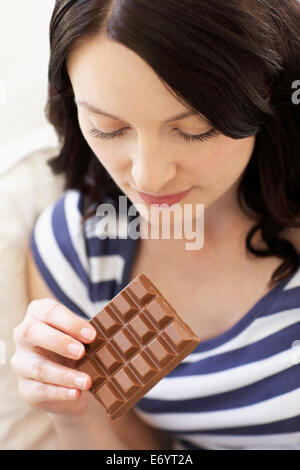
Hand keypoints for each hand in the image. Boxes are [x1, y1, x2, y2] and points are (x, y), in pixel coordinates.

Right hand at [10, 298, 96, 415]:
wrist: (71, 381)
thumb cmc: (77, 346)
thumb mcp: (82, 335)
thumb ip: (87, 331)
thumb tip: (104, 331)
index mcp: (37, 314)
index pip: (48, 311)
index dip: (70, 322)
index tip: (91, 335)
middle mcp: (24, 335)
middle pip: (31, 332)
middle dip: (58, 342)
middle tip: (81, 352)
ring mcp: (21, 363)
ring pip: (38, 367)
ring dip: (65, 375)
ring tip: (87, 381)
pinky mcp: (26, 388)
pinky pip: (40, 390)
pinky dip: (60, 392)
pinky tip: (76, 393)